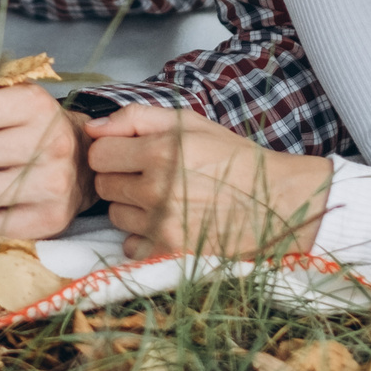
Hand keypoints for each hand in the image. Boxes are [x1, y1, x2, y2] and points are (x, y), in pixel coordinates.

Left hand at [85, 105, 331, 260]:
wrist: (277, 203)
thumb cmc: (234, 159)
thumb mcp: (191, 124)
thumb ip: (137, 118)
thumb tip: (93, 127)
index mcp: (161, 151)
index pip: (99, 153)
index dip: (113, 152)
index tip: (131, 154)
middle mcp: (157, 189)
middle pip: (103, 186)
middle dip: (121, 179)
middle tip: (151, 177)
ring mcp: (161, 224)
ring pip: (115, 215)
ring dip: (132, 208)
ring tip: (165, 200)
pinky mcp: (168, 253)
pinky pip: (129, 245)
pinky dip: (143, 236)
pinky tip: (169, 223)